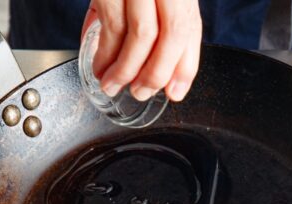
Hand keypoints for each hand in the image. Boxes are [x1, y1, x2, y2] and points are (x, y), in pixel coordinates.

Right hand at [81, 0, 201, 101]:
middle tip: (140, 92)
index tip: (176, 92)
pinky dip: (104, 52)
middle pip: (171, 35)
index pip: (191, 27)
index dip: (185, 66)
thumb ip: (163, 22)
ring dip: (125, 68)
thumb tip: (168, 73)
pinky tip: (100, 66)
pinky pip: (110, 24)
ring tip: (113, 85)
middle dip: (155, 73)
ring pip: (140, 34)